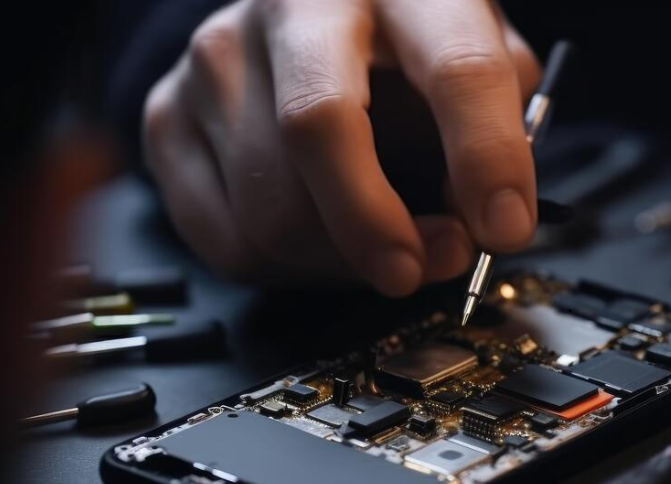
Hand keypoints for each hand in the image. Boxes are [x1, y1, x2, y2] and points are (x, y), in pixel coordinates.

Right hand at [142, 0, 540, 295]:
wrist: (301, 16)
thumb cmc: (402, 47)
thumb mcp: (475, 59)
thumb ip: (495, 132)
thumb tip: (479, 227)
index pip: (454, 69)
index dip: (486, 159)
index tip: (504, 228)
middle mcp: (292, 7)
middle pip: (318, 127)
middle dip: (373, 224)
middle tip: (415, 270)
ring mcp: (216, 60)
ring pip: (270, 207)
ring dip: (339, 261)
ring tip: (380, 250)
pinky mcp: (166, 115)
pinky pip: (226, 239)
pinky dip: (286, 269)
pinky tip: (320, 244)